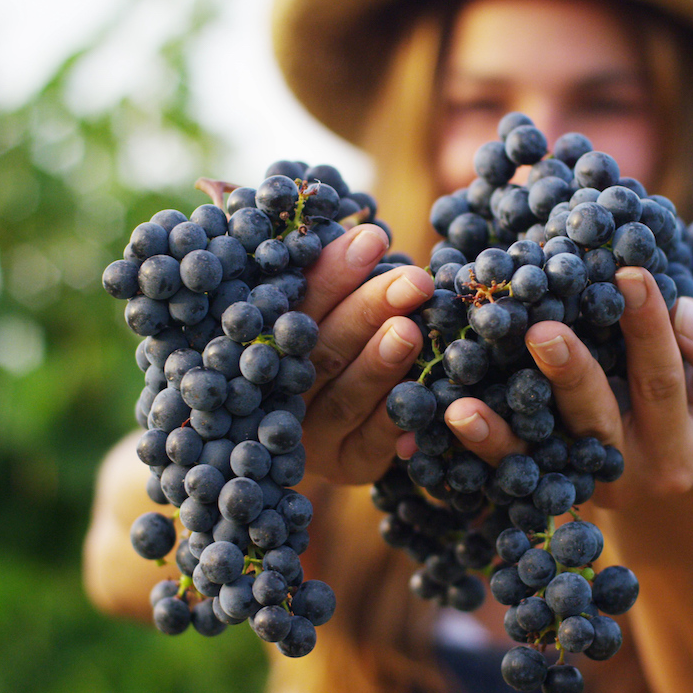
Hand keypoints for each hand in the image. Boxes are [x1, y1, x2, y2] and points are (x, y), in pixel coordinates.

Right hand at [295, 224, 433, 484]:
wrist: (336, 430)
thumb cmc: (335, 342)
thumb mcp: (327, 308)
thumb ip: (331, 278)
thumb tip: (364, 226)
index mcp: (266, 344)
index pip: (295, 305)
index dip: (331, 272)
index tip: (373, 237)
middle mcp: (280, 393)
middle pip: (320, 351)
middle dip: (367, 310)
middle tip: (412, 280)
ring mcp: (312, 436)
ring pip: (345, 399)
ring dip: (379, 364)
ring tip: (410, 330)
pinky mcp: (348, 466)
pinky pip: (374, 445)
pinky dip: (398, 420)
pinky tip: (427, 394)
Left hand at [411, 267, 692, 508]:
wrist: (665, 461)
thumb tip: (685, 313)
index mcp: (683, 441)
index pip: (668, 382)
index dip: (654, 332)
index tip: (631, 275)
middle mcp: (631, 470)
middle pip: (600, 420)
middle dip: (573, 374)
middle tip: (543, 331)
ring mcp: (582, 483)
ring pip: (542, 454)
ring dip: (505, 426)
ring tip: (468, 401)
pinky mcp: (543, 489)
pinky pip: (508, 469)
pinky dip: (480, 443)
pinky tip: (452, 415)